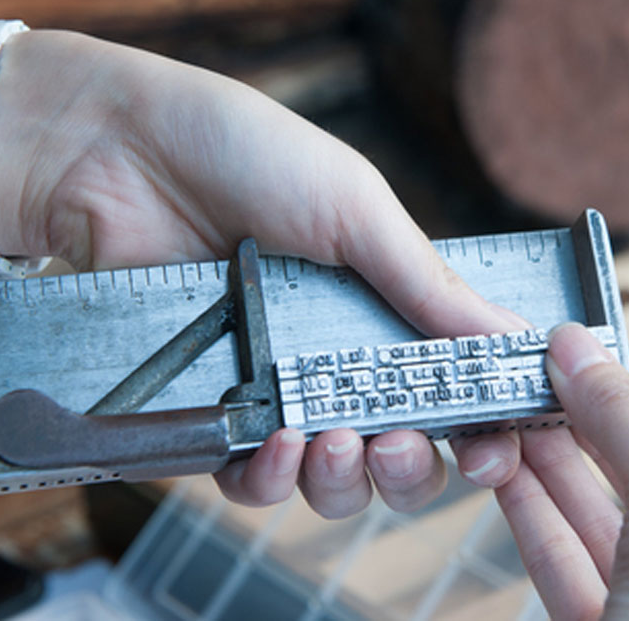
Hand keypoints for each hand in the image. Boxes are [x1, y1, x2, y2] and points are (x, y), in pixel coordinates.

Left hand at [0, 31, 526, 514]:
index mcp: (382, 306)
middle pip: (396, 454)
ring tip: (340, 443)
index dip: (478, 426)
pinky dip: (268, 478)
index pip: (446, 388)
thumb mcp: (354, 208)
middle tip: (401, 441)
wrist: (113, 148)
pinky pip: (244, 480)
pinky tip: (275, 442)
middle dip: (411, 468)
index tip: (493, 442)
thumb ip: (428, 284)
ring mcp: (266, 390)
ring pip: (327, 481)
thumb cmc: (240, 152)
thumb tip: (515, 338)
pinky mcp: (200, 411)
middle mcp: (331, 358)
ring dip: (345, 480)